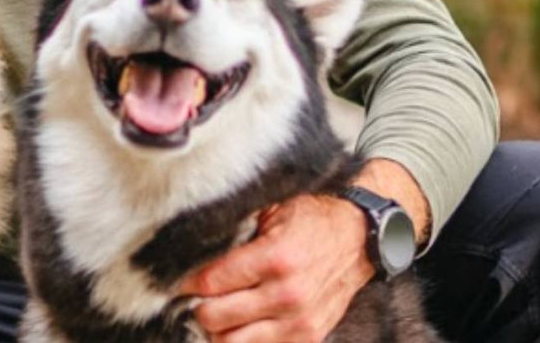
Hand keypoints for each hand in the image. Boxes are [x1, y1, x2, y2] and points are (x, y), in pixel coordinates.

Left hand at [181, 193, 373, 341]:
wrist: (359, 237)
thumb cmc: (311, 220)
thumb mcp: (272, 210)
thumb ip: (236, 232)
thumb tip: (193, 249)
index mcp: (275, 257)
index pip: (210, 282)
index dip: (188, 281)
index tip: (181, 278)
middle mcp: (287, 294)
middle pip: (215, 317)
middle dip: (198, 306)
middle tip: (197, 296)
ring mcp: (299, 321)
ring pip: (232, 342)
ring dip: (218, 328)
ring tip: (217, 312)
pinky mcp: (308, 337)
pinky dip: (244, 339)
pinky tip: (241, 323)